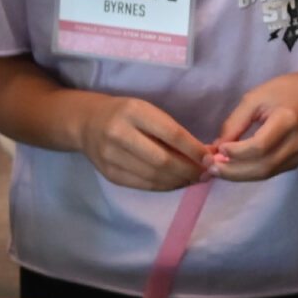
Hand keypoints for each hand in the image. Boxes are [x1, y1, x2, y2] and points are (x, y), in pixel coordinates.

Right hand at [77, 94, 212, 190]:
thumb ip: (172, 131)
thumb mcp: (147, 111)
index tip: (210, 158)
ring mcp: (111, 157)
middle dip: (189, 170)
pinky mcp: (109, 174)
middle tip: (207, 173)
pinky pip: (143, 185)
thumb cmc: (126, 114)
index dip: (193, 149)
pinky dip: (165, 186)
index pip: (171, 134)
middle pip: (162, 160)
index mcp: (133, 112)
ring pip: (154, 176)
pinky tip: (177, 182)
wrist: (87, 123)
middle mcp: (119, 134)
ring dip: (180, 181)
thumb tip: (204, 154)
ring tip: (195, 179)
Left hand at [211, 72, 297, 182]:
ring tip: (221, 169)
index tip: (217, 149)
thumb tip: (218, 146)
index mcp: (288, 120)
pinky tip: (239, 166)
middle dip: (234, 172)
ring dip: (241, 175)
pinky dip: (254, 172)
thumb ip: (236, 122)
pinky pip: (274, 171)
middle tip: (211, 168)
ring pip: (268, 173)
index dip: (236, 153)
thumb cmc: (288, 89)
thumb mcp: (257, 97)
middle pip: (263, 167)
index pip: (260, 146)